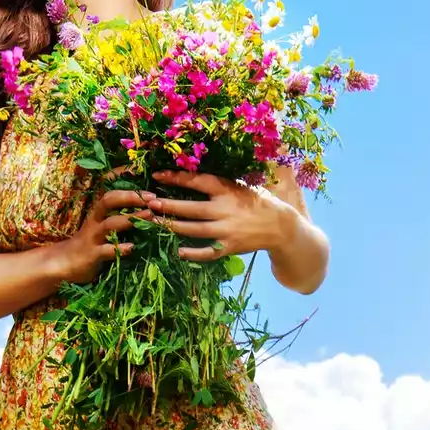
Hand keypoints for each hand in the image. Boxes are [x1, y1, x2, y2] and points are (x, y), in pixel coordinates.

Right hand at [58, 180, 151, 283]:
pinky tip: (132, 247)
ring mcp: (93, 237)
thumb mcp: (103, 227)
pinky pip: (106, 250)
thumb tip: (147, 209)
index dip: (127, 186)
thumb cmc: (91, 243)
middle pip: (109, 201)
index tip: (146, 183)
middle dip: (131, 197)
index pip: (110, 192)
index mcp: (99, 212)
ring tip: (149, 216)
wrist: (65, 263)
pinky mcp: (92, 255)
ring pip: (110, 223)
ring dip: (130, 219)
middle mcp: (95, 221)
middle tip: (152, 198)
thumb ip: (120, 218)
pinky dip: (119, 248)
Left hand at [144, 169, 296, 261]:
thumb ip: (217, 184)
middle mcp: (224, 210)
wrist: (279, 226)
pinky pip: (207, 252)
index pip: (197, 182)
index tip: (157, 176)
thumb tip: (188, 176)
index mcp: (227, 190)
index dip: (176, 178)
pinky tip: (177, 251)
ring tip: (155, 222)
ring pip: (193, 230)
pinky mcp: (229, 247)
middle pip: (190, 209)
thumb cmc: (256, 201)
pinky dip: (192, 253)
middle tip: (150, 203)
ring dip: (172, 226)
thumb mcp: (240, 185)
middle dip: (168, 206)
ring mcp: (226, 231)